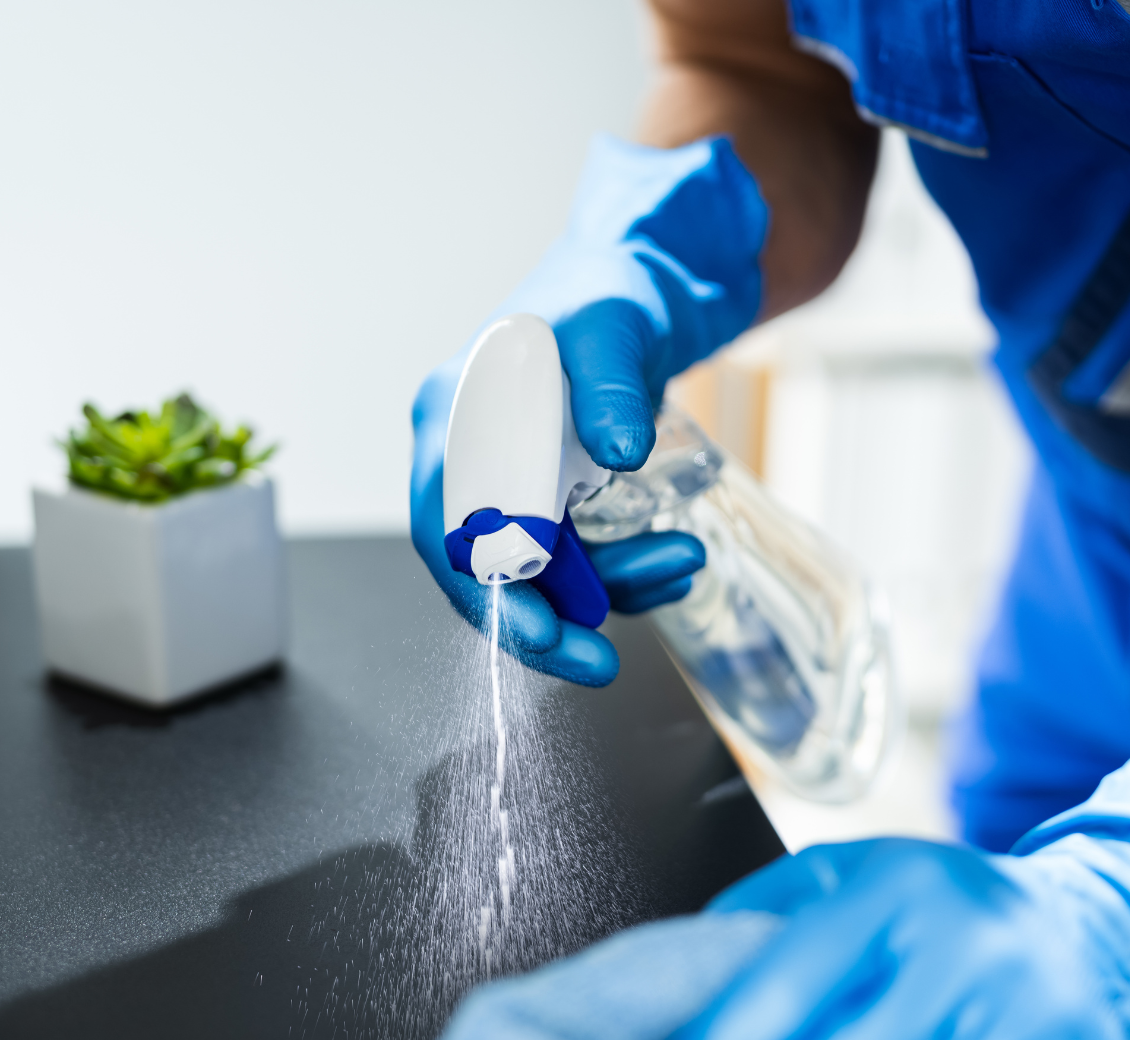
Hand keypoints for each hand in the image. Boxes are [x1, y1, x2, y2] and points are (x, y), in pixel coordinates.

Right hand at [411, 135, 765, 684]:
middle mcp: (468, 460)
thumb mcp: (613, 326)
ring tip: (682, 561)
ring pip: (540, 575)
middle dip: (545, 622)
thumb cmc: (610, 294)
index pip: (447, 527)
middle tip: (600, 664)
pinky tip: (672, 560)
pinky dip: (622, 575)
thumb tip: (620, 451)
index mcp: (453, 416)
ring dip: (609, 589)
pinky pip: (574, 563)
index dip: (484, 589)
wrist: (641, 285)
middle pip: (484, 571)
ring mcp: (508, 484)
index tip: (537, 633)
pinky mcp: (549, 500)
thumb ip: (611, 382)